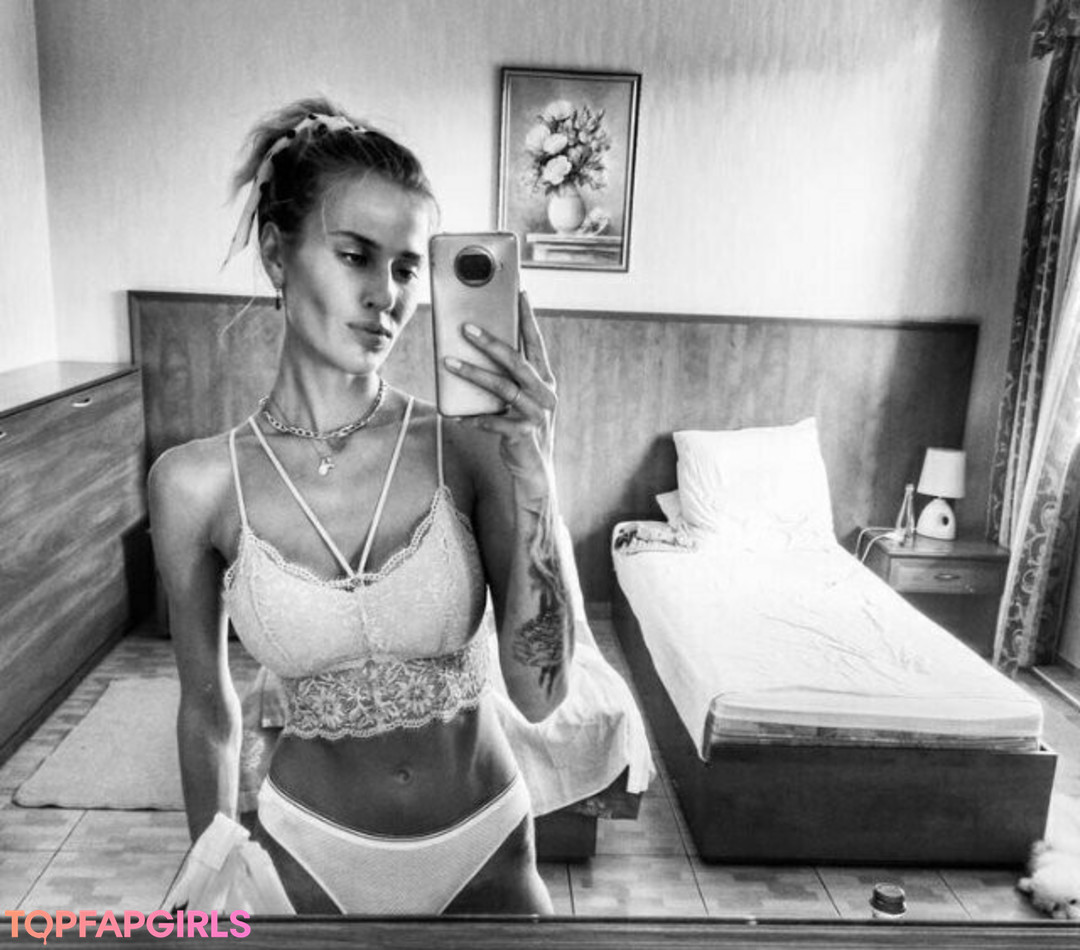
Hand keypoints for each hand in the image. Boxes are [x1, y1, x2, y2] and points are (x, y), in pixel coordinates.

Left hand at [444, 291, 556, 498]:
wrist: (535, 470)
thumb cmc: (522, 428)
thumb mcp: (521, 400)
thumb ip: (509, 378)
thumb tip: (479, 350)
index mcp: (546, 381)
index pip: (536, 343)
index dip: (528, 318)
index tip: (519, 292)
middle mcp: (545, 394)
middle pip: (516, 361)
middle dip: (490, 342)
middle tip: (465, 326)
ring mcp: (537, 415)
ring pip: (503, 387)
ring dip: (474, 373)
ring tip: (449, 362)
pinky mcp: (524, 435)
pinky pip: (494, 422)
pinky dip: (473, 418)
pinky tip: (455, 414)